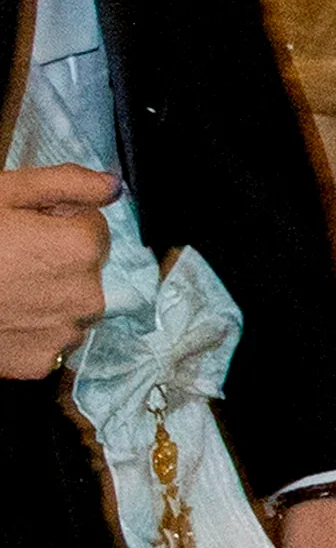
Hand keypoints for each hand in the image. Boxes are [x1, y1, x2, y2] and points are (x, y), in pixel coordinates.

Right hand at [0, 165, 115, 378]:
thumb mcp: (8, 193)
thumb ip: (68, 183)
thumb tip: (113, 185)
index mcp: (81, 248)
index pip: (94, 227)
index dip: (60, 222)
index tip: (29, 227)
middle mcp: (87, 296)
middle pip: (87, 269)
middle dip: (59, 260)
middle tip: (13, 258)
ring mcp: (66, 334)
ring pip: (72, 305)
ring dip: (50, 295)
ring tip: (7, 288)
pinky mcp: (44, 363)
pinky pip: (51, 338)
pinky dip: (34, 328)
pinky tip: (6, 315)